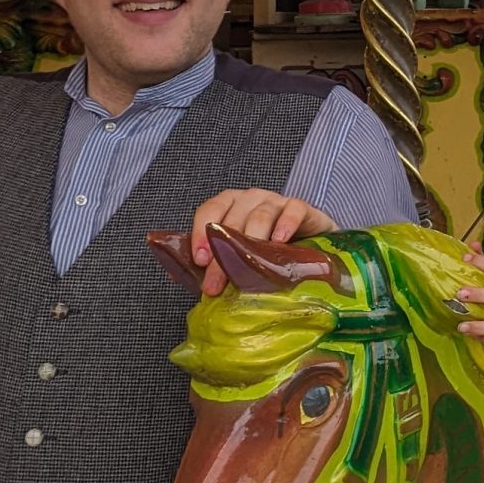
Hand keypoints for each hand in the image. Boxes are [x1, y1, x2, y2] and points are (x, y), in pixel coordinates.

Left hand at [190, 189, 334, 295]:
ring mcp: (276, 201)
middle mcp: (250, 198)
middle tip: (217, 284)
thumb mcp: (236, 253)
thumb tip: (174, 274)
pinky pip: (292, 210)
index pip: (209, 211)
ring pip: (260, 215)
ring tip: (250, 265)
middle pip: (232, 221)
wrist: (309, 246)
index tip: (199, 260)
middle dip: (223, 254)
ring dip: (252, 241)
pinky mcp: (301, 208)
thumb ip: (209, 260)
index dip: (200, 234)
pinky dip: (285, 224)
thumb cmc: (267, 250)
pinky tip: (280, 241)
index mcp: (229, 205)